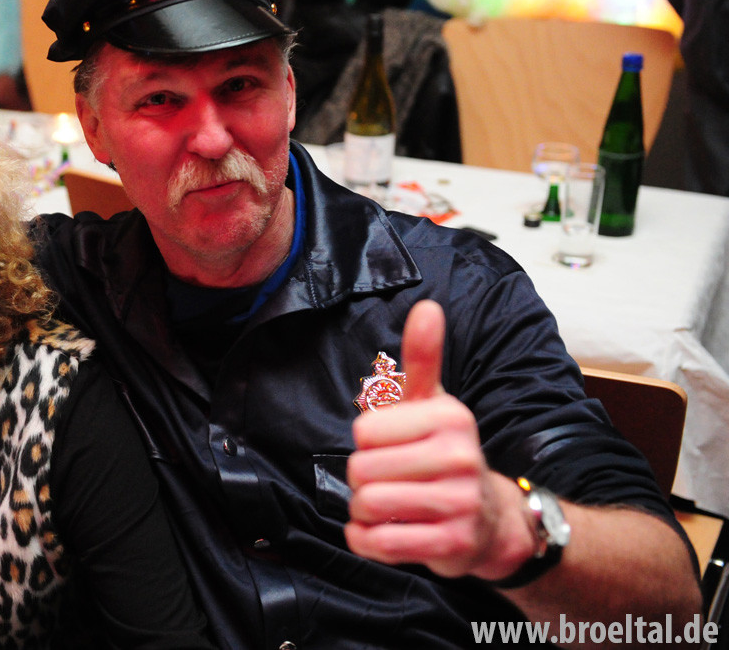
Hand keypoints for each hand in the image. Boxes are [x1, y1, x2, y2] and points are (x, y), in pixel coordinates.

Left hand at [345, 300, 528, 578]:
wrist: (490, 519)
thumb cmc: (446, 454)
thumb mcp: (434, 404)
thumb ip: (423, 358)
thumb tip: (426, 306)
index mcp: (450, 417)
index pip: (363, 431)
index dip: (366, 443)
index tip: (391, 447)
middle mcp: (460, 457)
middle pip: (361, 470)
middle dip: (362, 480)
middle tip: (388, 481)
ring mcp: (459, 504)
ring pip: (368, 506)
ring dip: (364, 512)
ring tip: (388, 506)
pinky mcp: (451, 545)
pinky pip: (381, 543)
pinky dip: (368, 539)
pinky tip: (385, 532)